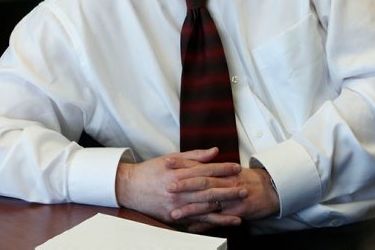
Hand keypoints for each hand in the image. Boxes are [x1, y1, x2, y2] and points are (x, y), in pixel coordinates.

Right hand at [115, 147, 245, 226]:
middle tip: (244, 189)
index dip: (222, 168)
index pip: (206, 169)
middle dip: (227, 190)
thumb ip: (195, 156)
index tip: (237, 168)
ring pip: (204, 208)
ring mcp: (177, 205)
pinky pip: (195, 221)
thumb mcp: (172, 158)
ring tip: (240, 211)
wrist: (130, 188)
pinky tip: (223, 224)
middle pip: (208, 190)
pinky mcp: (174, 217)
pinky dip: (210, 223)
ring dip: (223, 210)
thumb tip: (214, 151)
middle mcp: (180, 189)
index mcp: (180, 172)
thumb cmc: (152, 170)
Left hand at [167, 159, 279, 232]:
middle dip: (184, 185)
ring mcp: (230, 198)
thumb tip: (195, 162)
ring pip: (208, 203)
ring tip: (174, 213)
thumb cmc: (248, 179)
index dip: (183, 163)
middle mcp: (225, 182)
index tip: (167, 162)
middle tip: (168, 187)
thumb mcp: (231, 169)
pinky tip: (191, 228)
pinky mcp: (236, 212)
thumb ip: (213, 165)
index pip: (199, 165)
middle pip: (202, 183)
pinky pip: (217, 220)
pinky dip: (204, 225)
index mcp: (222, 171)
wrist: (271, 190)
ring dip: (190, 209)